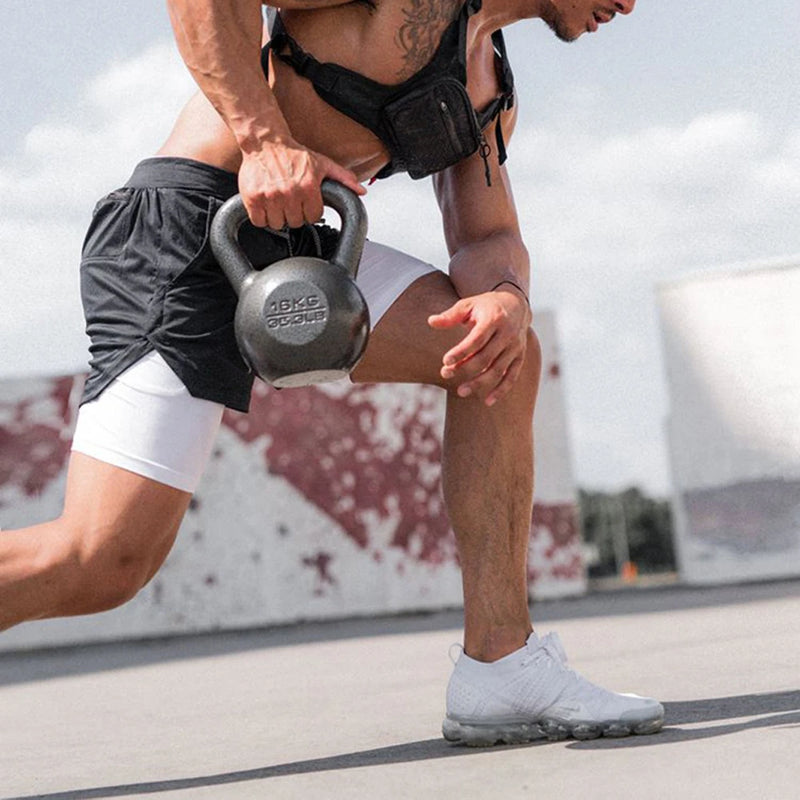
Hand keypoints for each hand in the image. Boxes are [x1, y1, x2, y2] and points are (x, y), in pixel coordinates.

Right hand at [238, 138, 365, 228]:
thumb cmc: (294, 154)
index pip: (314, 217)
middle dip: (295, 214)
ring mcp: (270, 196)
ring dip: (278, 217)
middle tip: (291, 202)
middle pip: (296, 223)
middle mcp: (289, 193)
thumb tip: (361, 191)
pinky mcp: (253, 198)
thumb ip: (344, 178)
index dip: (310, 211)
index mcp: (308, 187)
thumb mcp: (323, 164)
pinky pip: (259, 222)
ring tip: (278, 203)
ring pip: (278, 224)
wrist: (265, 142)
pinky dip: (262, 217)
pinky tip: (266, 205)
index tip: (305, 204)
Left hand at [428, 287, 531, 406]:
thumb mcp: (468, 305)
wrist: (516, 305)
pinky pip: (511, 377)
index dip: (461, 352)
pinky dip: (501, 390)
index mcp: (494, 319)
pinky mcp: (520, 357)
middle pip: (486, 357)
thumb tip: (431, 322)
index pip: (477, 339)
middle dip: (466, 368)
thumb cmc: (485, 306)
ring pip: (498, 370)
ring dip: (479, 383)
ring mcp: (515, 347)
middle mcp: (508, 334)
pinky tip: (487, 402)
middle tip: (445, 375)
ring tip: (460, 392)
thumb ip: (450, 315)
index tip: (445, 361)